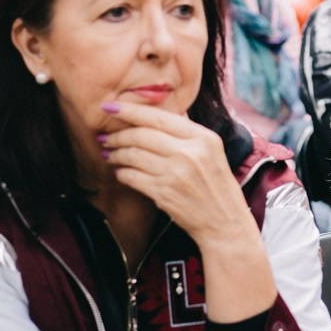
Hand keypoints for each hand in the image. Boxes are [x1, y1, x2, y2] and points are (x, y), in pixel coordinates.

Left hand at [99, 102, 252, 245]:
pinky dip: (121, 172)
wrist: (225, 222)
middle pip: (141, 135)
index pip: (159, 117)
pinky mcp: (164, 194)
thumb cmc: (217, 186)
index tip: (110, 107)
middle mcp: (190, 153)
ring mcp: (176, 174)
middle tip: (106, 137)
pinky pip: (132, 177)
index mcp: (203, 138)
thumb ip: (187, 132)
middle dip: (117, 134)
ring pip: (132, 155)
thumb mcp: (213, 151)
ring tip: (109, 153)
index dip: (130, 110)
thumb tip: (156, 115)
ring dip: (115, 153)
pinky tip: (119, 171)